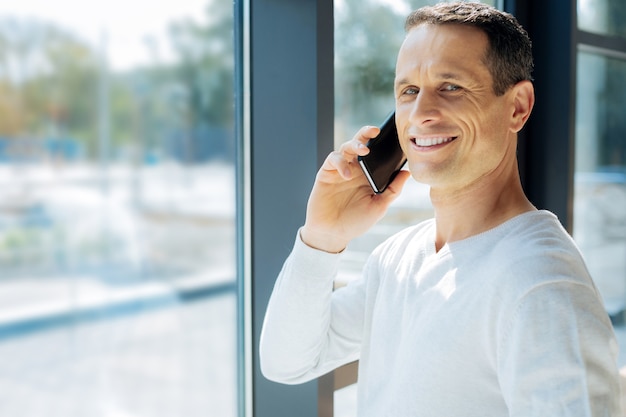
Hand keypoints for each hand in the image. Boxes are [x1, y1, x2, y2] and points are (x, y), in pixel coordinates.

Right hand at [301, 125, 410, 252]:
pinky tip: (347, 174)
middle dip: (366, 133)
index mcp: (369, 174)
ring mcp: (340, 170)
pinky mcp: (326, 173)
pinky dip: (340, 163)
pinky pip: (333, 159)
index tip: (394, 137)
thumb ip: (392, 190)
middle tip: (375, 131)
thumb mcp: (379, 206)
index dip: (383, 143)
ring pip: (346, 147)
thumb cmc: (356, 222)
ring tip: (364, 151)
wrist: (332, 234)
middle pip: (360, 143)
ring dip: (355, 144)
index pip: (377, 153)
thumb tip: (407, 172)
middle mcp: (355, 169)